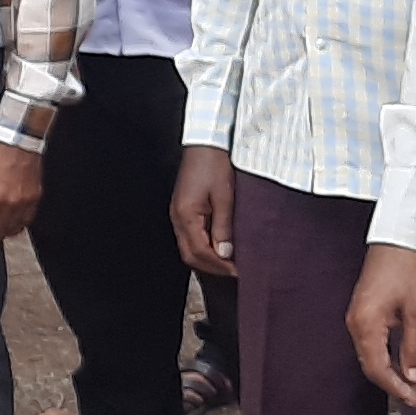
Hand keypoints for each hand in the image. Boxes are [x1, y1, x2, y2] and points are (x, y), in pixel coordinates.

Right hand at [170, 146, 235, 282]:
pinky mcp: (182, 209)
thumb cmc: (214, 164)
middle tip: (234, 271)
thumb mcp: (224, 196)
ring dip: (208, 258)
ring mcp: (178, 213)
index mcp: (186, 215)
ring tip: (229, 262)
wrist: (205, 143)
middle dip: (212, 266)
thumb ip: (223, 227)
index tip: (238, 271)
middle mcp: (177, 217)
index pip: (201, 252)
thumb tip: (225, 253)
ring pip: (189, 248)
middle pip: (190, 255)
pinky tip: (219, 246)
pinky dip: (204, 247)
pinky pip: (190, 237)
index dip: (220, 265)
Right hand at [351, 244, 415, 410]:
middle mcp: (356, 325)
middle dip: (397, 387)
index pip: (378, 370)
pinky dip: (389, 361)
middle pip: (373, 368)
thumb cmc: (407, 270)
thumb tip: (415, 377)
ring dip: (394, 376)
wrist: (396, 240)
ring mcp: (358, 320)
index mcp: (367, 325)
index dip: (399, 390)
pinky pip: (373, 346)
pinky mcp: (363, 314)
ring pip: (373, 359)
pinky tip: (404, 367)